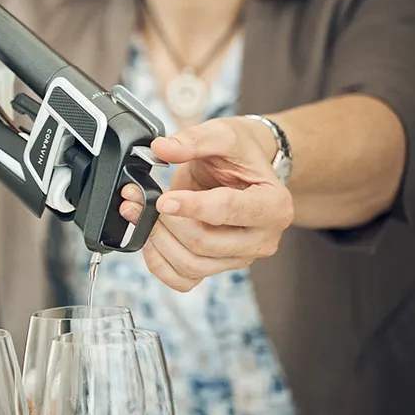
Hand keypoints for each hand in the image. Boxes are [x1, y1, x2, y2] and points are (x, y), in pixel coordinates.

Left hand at [119, 117, 294, 292]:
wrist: (245, 169)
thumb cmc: (240, 154)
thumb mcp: (223, 134)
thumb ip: (193, 140)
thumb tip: (161, 148)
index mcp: (273, 205)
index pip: (227, 211)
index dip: (191, 206)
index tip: (163, 199)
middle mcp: (262, 238)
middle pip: (205, 243)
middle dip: (167, 222)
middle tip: (142, 200)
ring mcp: (240, 257)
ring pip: (192, 265)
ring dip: (158, 241)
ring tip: (140, 213)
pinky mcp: (218, 267)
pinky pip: (185, 280)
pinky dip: (160, 263)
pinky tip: (150, 240)